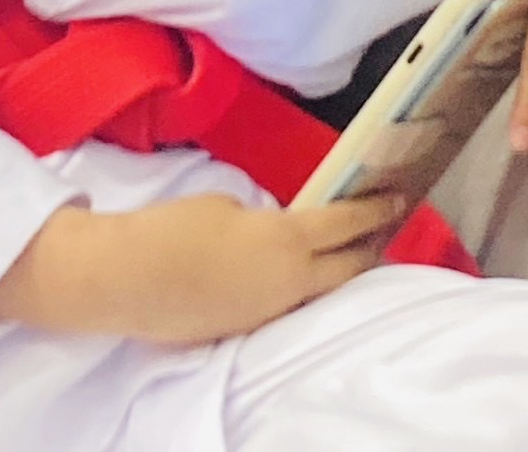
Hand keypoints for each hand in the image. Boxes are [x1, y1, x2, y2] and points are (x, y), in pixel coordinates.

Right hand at [119, 192, 405, 344]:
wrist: (129, 279)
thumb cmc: (176, 228)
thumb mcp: (227, 204)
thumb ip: (262, 219)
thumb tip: (270, 232)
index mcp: (288, 240)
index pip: (346, 225)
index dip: (375, 211)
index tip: (398, 198)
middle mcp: (290, 282)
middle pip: (348, 268)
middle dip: (370, 248)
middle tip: (384, 230)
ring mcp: (269, 312)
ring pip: (319, 291)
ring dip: (336, 272)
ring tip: (346, 255)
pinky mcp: (245, 329)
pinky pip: (286, 306)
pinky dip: (300, 290)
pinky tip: (292, 279)